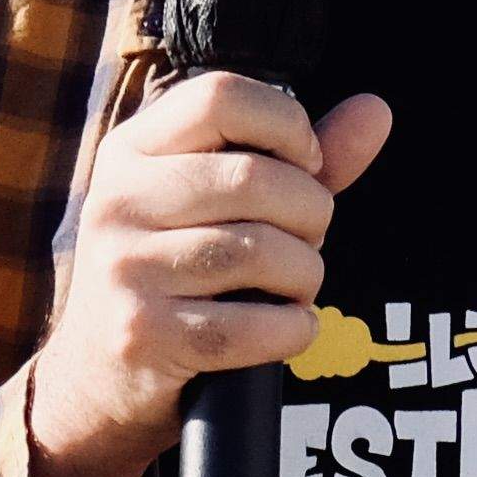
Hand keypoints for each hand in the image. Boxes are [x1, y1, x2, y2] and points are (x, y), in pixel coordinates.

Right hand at [26, 68, 396, 476]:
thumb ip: (297, 159)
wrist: (99, 378)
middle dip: (311, 213)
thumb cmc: (178, 273)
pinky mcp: (143, 335)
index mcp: (130, 150)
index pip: (221, 98)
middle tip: (306, 239)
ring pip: (263, 251)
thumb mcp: (218, 204)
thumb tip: (377, 110)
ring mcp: (124, 269)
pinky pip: (256, 326)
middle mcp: (117, 201)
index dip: (287, 125)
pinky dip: (294, 330)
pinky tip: (286, 328)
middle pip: (256, 178)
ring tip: (293, 286)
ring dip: (306, 275)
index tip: (305, 164)